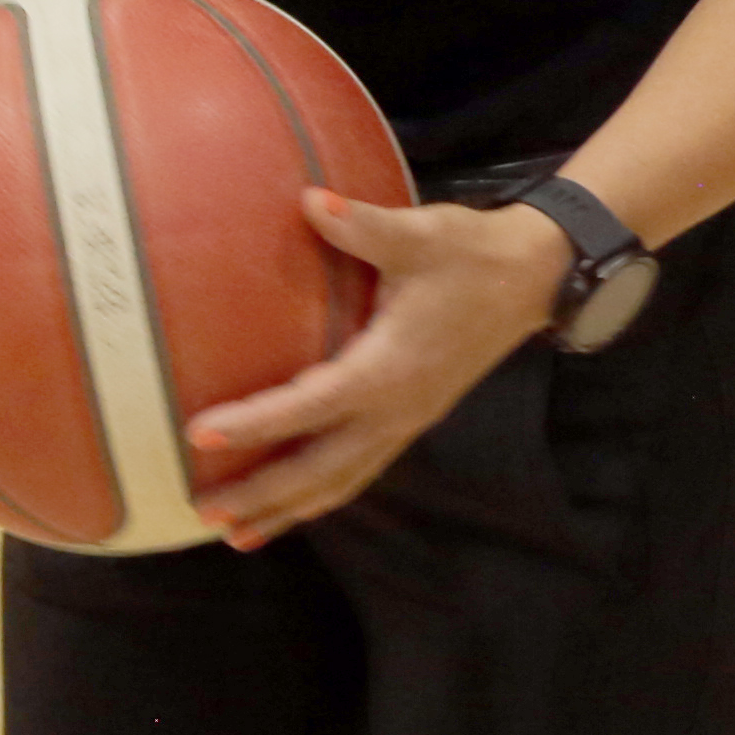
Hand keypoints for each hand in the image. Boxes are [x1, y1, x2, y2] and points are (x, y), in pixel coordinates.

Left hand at [179, 193, 573, 548]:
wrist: (535, 278)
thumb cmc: (471, 253)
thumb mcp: (422, 233)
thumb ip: (363, 224)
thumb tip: (311, 200)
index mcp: (391, 369)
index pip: (311, 406)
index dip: (256, 423)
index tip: (198, 434)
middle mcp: (397, 409)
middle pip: (321, 470)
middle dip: (263, 495)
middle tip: (204, 512)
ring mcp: (406, 421)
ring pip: (341, 481)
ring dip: (288, 509)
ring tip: (237, 533)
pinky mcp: (410, 419)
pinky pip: (358, 470)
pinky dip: (320, 493)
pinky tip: (289, 504)